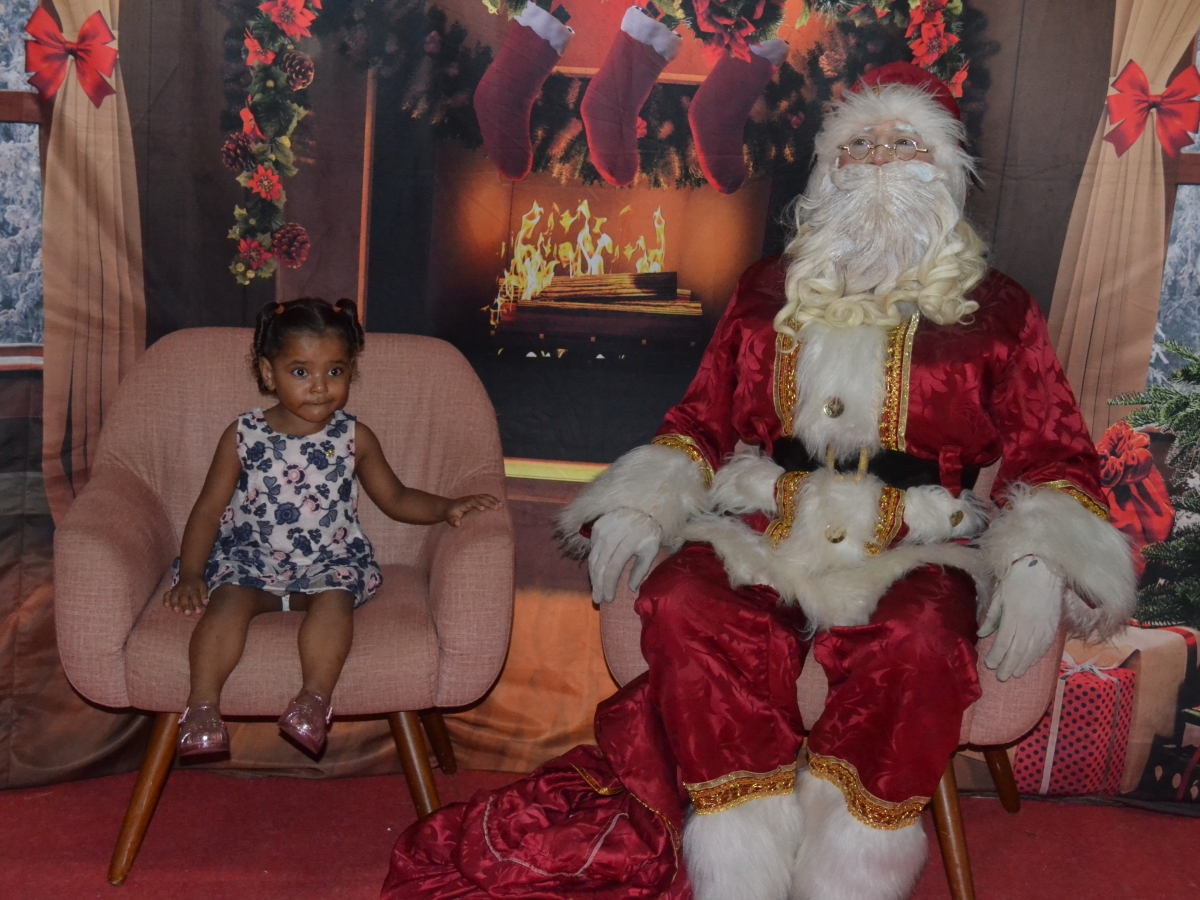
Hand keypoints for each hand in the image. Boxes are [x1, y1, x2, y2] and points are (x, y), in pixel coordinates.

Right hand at [164, 575, 208, 616]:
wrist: (190, 574)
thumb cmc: (198, 584)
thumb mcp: (203, 587)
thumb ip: (204, 595)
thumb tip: (205, 603)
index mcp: (193, 589)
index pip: (195, 597)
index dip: (196, 604)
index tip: (198, 612)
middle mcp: (184, 589)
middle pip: (184, 598)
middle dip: (185, 606)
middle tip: (187, 614)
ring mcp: (176, 590)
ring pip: (174, 597)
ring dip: (174, 604)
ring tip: (176, 611)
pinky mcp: (171, 591)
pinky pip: (166, 595)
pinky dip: (165, 600)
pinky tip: (166, 606)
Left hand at [445, 493, 502, 526]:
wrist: (449, 506)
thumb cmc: (450, 514)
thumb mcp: (449, 519)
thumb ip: (452, 522)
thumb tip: (458, 524)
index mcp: (464, 503)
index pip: (472, 501)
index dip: (478, 504)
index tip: (484, 509)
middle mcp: (470, 498)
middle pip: (481, 498)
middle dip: (489, 502)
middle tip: (498, 508)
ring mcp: (474, 497)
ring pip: (485, 496)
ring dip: (493, 500)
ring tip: (502, 505)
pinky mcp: (477, 498)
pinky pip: (486, 497)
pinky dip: (493, 499)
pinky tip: (500, 503)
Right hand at [587, 509, 660, 603]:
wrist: (642, 508)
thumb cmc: (649, 532)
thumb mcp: (650, 551)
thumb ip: (641, 570)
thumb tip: (631, 589)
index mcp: (628, 542)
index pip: (612, 569)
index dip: (608, 585)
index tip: (608, 599)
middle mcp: (612, 535)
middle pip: (600, 566)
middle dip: (597, 585)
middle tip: (597, 599)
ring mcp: (602, 529)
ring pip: (593, 558)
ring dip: (593, 576)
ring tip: (595, 590)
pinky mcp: (597, 526)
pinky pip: (592, 548)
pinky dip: (594, 563)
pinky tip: (597, 572)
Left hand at [978, 555, 1063, 680]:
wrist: (1044, 569)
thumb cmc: (1017, 579)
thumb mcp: (999, 596)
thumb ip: (991, 617)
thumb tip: (982, 633)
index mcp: (1013, 617)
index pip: (1003, 643)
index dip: (996, 656)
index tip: (990, 664)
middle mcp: (1029, 625)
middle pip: (1018, 652)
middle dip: (1008, 666)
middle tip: (1001, 677)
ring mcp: (1043, 627)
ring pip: (1032, 652)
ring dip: (1023, 665)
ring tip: (1015, 674)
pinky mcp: (1053, 626)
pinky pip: (1045, 646)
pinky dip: (1037, 656)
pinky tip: (1031, 662)